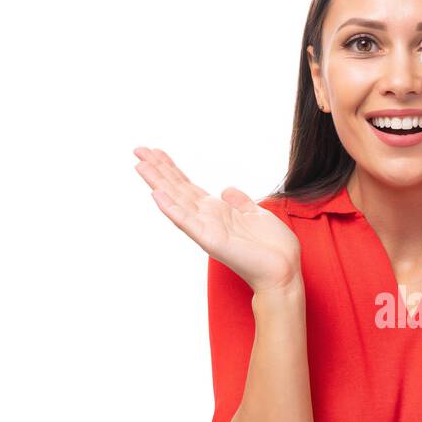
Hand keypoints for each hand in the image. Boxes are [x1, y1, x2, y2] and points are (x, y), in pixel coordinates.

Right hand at [133, 146, 300, 293]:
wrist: (283, 271)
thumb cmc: (272, 248)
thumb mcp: (256, 214)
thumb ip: (239, 201)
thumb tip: (225, 189)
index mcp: (216, 212)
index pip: (187, 186)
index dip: (170, 168)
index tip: (154, 151)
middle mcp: (207, 219)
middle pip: (177, 189)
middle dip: (158, 169)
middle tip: (138, 150)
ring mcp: (206, 229)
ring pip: (176, 201)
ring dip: (158, 183)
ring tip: (140, 166)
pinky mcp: (211, 240)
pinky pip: (187, 222)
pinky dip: (171, 208)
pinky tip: (157, 194)